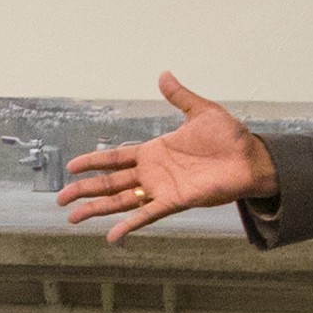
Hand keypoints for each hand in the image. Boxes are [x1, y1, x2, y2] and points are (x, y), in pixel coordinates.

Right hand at [57, 79, 277, 241]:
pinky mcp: (175, 202)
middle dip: (84, 190)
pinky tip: (111, 237)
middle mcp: (153, 173)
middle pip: (110, 183)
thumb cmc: (230, 137)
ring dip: (96, 209)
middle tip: (60, 198)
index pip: (115, 159)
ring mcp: (161, 189)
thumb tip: (164, 74)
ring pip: (120, 202)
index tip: (71, 167)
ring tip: (72, 219)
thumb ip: (179, 96)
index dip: (92, 163)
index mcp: (154, 152)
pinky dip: (129, 226)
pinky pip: (147, 216)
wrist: (252, 158)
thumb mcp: (202, 111)